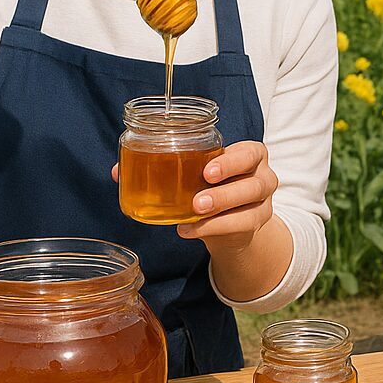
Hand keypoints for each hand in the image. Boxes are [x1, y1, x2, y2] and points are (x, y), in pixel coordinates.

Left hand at [114, 140, 279, 251]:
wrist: (231, 220)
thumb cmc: (211, 186)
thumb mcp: (196, 174)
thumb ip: (164, 168)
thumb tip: (118, 171)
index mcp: (250, 155)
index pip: (249, 153)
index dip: (231, 161)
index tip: (206, 170)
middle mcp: (263, 176)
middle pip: (255, 182)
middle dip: (225, 191)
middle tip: (197, 199)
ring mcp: (263, 202)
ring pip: (250, 206)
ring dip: (221, 210)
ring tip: (193, 213)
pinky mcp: (257, 223)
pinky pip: (241, 226)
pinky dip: (214, 228)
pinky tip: (190, 230)